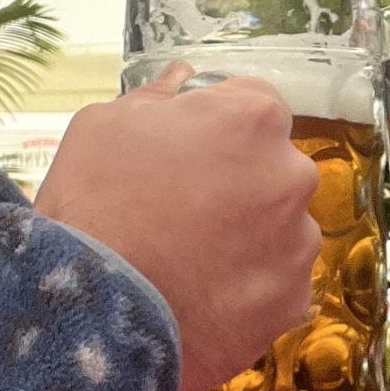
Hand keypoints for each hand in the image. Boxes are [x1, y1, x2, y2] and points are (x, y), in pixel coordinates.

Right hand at [35, 63, 319, 390]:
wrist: (91, 313)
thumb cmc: (92, 205)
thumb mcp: (104, 126)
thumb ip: (158, 97)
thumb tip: (183, 77)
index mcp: (253, 118)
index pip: (255, 103)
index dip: (220, 127)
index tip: (190, 152)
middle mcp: (291, 174)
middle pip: (274, 168)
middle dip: (240, 183)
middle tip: (185, 213)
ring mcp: (298, 242)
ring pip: (282, 230)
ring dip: (249, 239)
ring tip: (191, 264)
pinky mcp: (293, 301)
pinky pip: (278, 286)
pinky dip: (250, 291)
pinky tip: (204, 299)